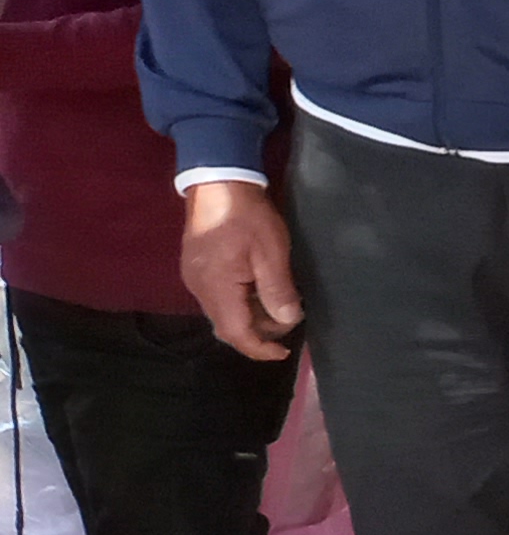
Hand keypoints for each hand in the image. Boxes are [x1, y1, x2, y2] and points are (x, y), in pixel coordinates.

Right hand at [179, 180, 300, 362]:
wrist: (218, 181)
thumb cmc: (246, 215)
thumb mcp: (271, 253)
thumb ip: (278, 291)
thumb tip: (288, 321)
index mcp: (216, 288)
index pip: (236, 333)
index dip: (260, 348)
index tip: (283, 352)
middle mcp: (199, 288)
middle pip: (227, 326)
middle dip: (258, 332)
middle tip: (288, 320)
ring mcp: (195, 278)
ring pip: (222, 313)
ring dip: (250, 316)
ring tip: (279, 304)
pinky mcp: (196, 268)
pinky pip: (218, 298)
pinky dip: (240, 303)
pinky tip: (260, 290)